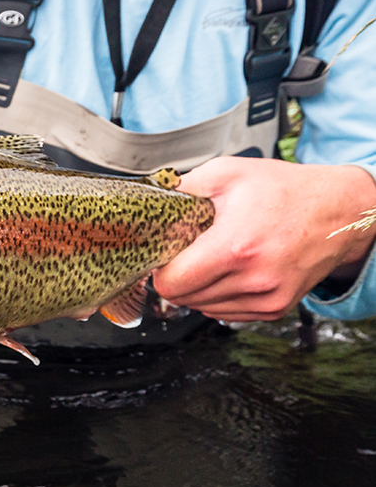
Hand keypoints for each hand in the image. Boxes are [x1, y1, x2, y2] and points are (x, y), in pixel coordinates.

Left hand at [152, 157, 375, 321]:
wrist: (338, 211)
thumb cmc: (283, 190)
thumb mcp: (227, 173)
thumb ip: (181, 190)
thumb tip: (147, 204)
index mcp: (236, 247)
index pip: (171, 284)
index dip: (160, 268)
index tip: (167, 253)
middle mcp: (253, 279)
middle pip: (182, 299)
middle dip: (179, 275)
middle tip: (192, 250)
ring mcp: (266, 298)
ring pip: (201, 308)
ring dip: (199, 287)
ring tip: (218, 256)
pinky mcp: (275, 309)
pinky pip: (224, 312)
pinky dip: (218, 295)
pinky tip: (232, 269)